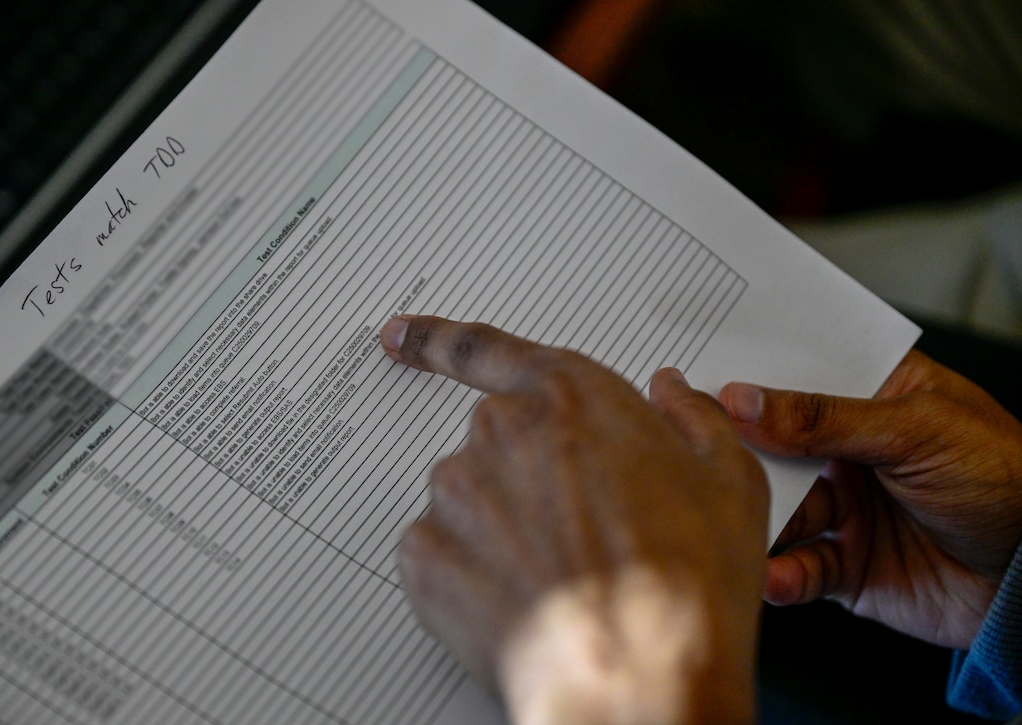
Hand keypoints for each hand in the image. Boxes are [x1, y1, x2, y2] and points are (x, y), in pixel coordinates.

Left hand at [381, 315, 768, 723]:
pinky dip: (470, 571)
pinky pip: (440, 549)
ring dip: (500, 525)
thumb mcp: (729, 482)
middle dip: (528, 477)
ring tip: (560, 574)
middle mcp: (502, 432)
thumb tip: (671, 392)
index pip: (487, 351)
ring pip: (469, 498)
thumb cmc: (685, 585)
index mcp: (571, 398)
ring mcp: (456, 494)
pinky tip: (519, 596)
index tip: (400, 336)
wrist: (634, 680)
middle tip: (577, 529)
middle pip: (497, 441)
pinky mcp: (424, 555)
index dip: (438, 341)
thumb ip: (694, 417)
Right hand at [720, 350, 1021, 648]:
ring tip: (730, 520)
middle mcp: (847, 450)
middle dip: (731, 447)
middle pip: (768, 443)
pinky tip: (774, 574)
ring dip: (751, 516)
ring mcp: (843, 508)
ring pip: (773, 508)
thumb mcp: (918, 430)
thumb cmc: (1010, 479)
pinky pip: (796, 568)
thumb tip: (744, 399)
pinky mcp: (843, 565)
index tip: (690, 370)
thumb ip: (825, 417)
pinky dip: (779, 574)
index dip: (744, 372)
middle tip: (688, 445)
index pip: (795, 375)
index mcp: (870, 398)